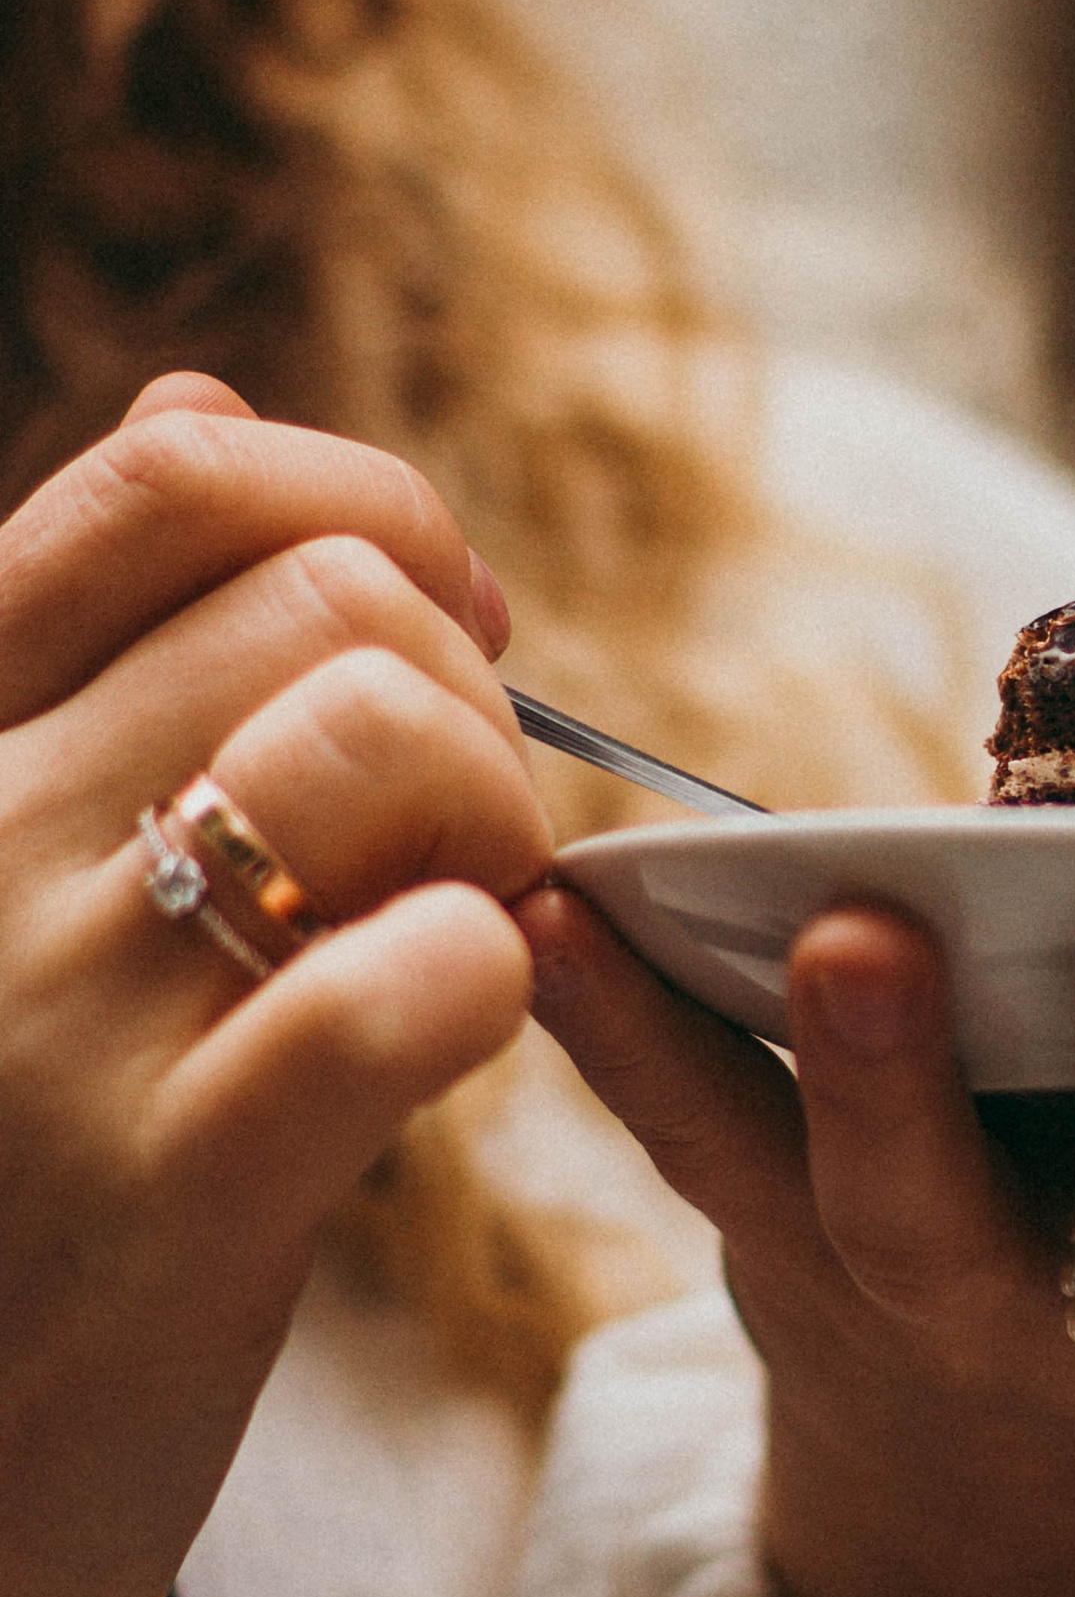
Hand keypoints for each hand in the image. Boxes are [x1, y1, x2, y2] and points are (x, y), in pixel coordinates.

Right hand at [0, 374, 549, 1596]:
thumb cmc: (2, 1177)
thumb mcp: (8, 877)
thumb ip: (90, 650)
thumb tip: (206, 401)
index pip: (176, 486)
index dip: (376, 517)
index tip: (451, 642)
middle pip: (328, 601)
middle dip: (474, 696)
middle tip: (473, 844)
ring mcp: (61, 1014)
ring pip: (380, 739)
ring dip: (503, 826)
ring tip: (470, 943)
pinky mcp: (172, 1194)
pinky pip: (410, 980)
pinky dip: (489, 978)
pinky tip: (455, 1036)